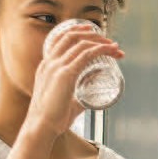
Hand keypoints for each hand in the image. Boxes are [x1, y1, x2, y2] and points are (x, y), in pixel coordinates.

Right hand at [24, 24, 123, 138]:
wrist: (41, 127)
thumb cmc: (53, 117)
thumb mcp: (66, 100)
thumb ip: (79, 96)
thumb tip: (93, 96)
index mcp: (45, 66)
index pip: (60, 39)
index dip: (77, 31)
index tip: (93, 32)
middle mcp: (49, 63)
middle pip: (72, 36)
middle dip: (94, 36)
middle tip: (110, 43)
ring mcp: (56, 67)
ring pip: (82, 44)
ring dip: (102, 43)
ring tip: (116, 48)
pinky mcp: (65, 75)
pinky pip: (86, 55)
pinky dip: (101, 50)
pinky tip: (111, 51)